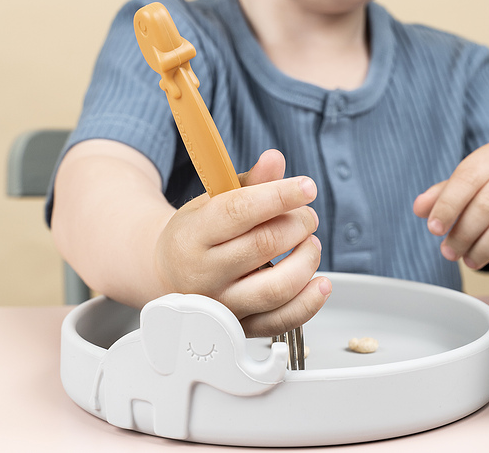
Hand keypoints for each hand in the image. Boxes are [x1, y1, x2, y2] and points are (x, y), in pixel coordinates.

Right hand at [154, 149, 330, 336]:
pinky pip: (281, 321)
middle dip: (298, 224)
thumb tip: (275, 159)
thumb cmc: (196, 234)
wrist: (168, 274)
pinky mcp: (239, 328)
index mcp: (194, 233)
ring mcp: (222, 305)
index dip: (279, 195)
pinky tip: (320, 282)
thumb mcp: (213, 199)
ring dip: (306, 260)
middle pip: (263, 245)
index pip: (240, 211)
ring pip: (276, 288)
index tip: (306, 187)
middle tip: (306, 216)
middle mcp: (204, 273)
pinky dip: (309, 302)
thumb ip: (249, 181)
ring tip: (309, 243)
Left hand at [413, 141, 488, 271]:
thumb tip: (420, 208)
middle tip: (449, 252)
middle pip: (487, 205)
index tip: (433, 229)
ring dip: (483, 249)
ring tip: (469, 260)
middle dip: (463, 234)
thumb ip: (442, 195)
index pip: (467, 178)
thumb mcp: (469, 186)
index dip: (447, 205)